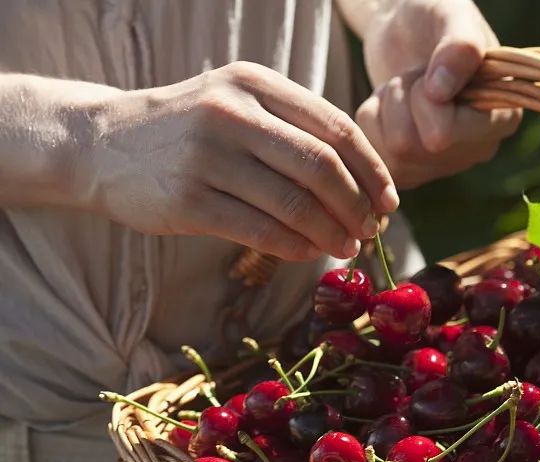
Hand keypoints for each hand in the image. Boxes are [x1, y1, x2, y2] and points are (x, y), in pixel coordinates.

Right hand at [84, 62, 398, 260]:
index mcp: (255, 84)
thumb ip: (296, 130)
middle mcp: (232, 112)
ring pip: (294, 203)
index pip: (336, 128)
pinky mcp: (188, 200)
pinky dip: (296, 246)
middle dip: (356, 205)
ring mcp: (207, 156)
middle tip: (371, 231)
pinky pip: (261, 230)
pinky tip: (310, 253)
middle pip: (321, 166)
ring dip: (331, 232)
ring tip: (347, 247)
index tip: (389, 201)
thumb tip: (366, 184)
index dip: (372, 170)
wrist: (104, 144)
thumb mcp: (240, 105)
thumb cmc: (193, 130)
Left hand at [354, 0, 520, 188]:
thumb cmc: (433, 17)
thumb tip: (441, 91)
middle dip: (400, 100)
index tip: (430, 72)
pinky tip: (392, 107)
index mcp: (501, 119)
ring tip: (405, 87)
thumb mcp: (451, 16)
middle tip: (414, 77)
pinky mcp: (413, 170)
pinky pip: (377, 159)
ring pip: (391, 153)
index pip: (443, 133)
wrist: (405, 29)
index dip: (422, 98)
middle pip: (411, 146)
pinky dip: (373, 124)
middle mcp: (477, 150)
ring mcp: (444, 166)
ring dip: (386, 108)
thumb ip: (458, 47)